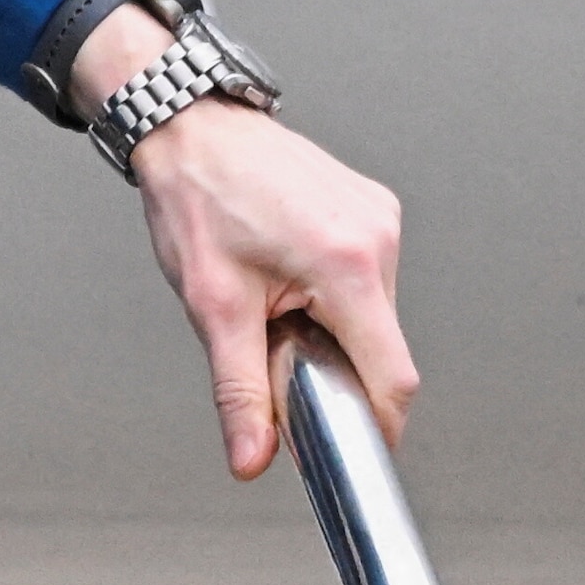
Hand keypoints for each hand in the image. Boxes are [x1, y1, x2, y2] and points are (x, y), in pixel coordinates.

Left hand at [130, 102, 415, 481]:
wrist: (190, 127)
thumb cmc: (198, 198)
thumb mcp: (212, 305)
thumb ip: (239, 390)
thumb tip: (252, 457)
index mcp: (348, 263)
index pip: (394, 379)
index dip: (374, 424)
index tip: (346, 442)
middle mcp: (379, 236)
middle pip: (383, 347)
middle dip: (337, 365)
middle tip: (278, 346)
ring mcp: (380, 216)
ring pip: (377, 313)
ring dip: (334, 327)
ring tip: (277, 298)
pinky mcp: (373, 206)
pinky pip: (369, 275)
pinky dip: (336, 294)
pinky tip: (289, 272)